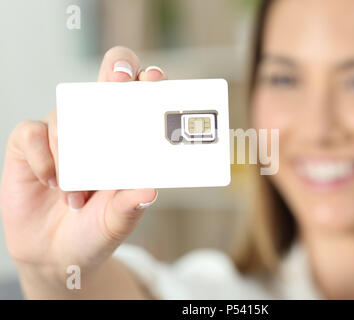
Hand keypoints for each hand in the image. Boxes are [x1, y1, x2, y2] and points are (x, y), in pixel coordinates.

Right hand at [0, 46, 164, 286]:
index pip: (141, 100)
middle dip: (116, 70)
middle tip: (119, 81)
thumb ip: (130, 205)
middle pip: (107, 79)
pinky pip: (33, 133)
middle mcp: (97, 129)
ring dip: (72, 153)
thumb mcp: (117, 221)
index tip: (154, 81)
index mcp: (126, 142)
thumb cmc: (96, 229)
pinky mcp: (31, 145)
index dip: (148, 82)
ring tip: (77, 196)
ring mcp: (63, 134)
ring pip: (67, 114)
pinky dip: (44, 157)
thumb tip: (150, 190)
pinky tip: (51, 182)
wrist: (57, 254)